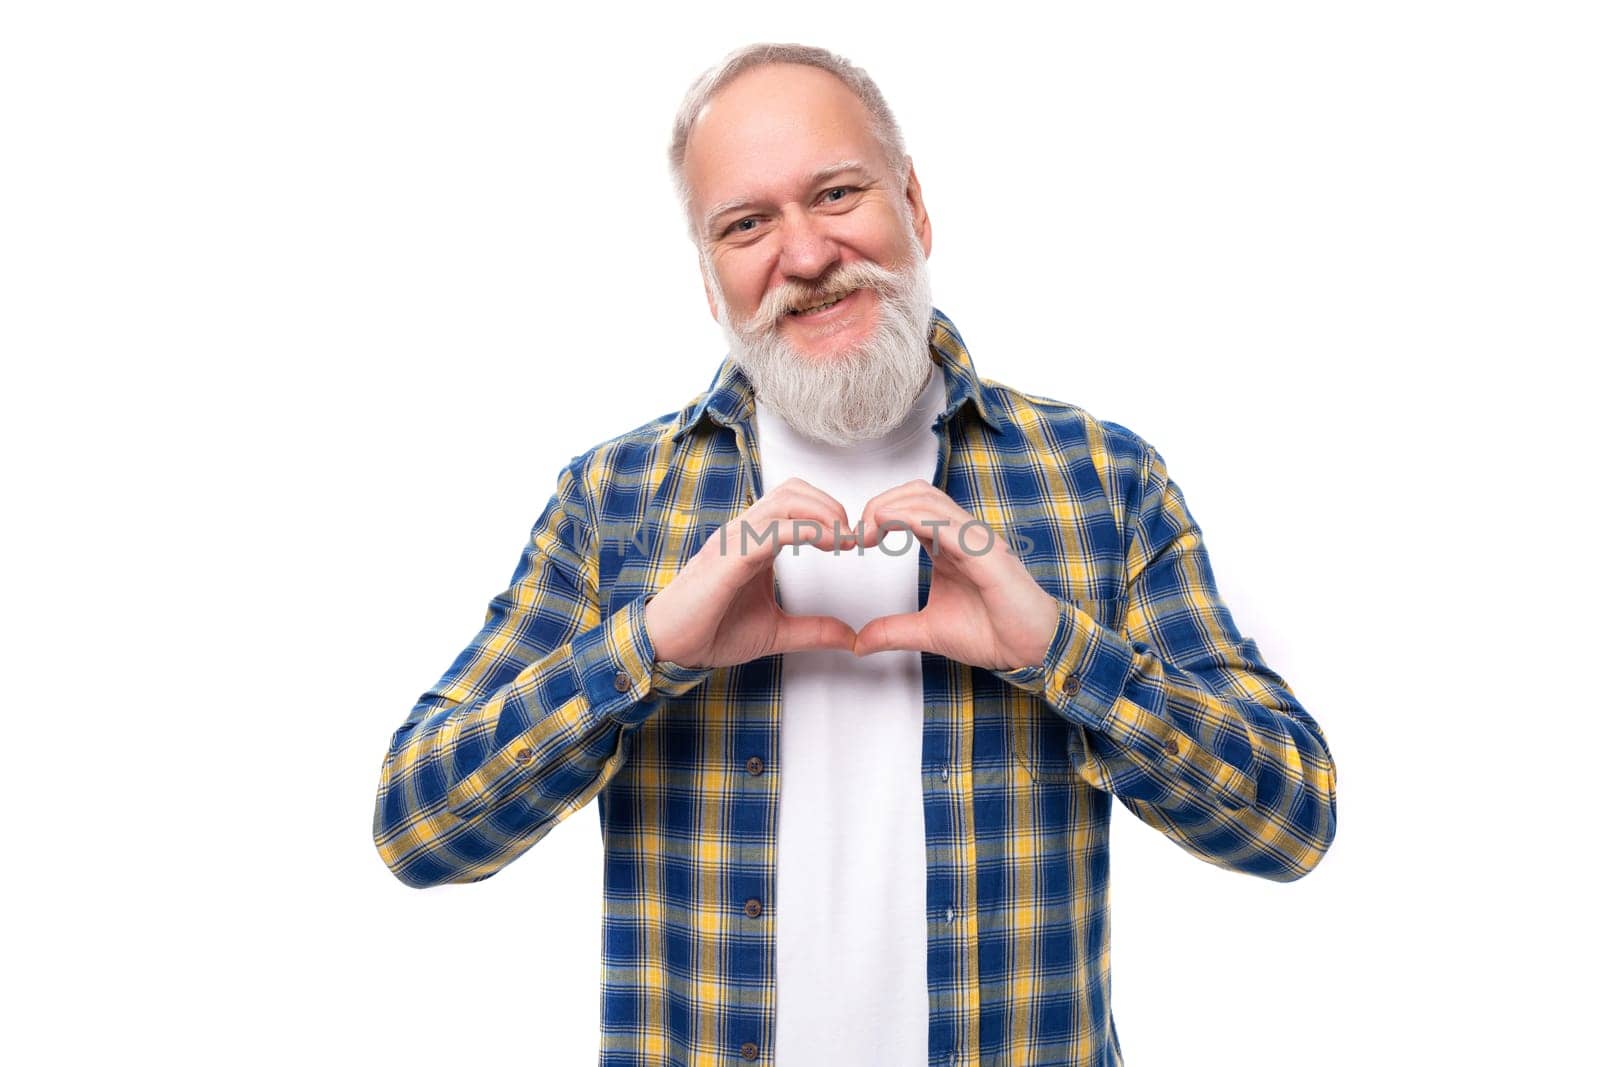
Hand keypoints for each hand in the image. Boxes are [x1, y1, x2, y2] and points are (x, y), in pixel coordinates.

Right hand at [644, 477, 859, 667]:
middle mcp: (743, 532)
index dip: (829, 512)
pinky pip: (772, 530)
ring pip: (786, 500)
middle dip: (831, 506)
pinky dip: (807, 531)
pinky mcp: (729, 557)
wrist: (669, 648)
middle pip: (794, 490)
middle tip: (854, 535)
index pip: (794, 502)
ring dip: (824, 513)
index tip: (854, 540)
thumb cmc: (710, 631)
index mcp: (753, 541)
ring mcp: (734, 540)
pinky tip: (829, 544)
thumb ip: (814, 631)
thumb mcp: (776, 632)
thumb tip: (850, 637)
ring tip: (844, 538)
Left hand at [852, 479, 1059, 669]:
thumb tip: (859, 643)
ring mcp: (976, 541)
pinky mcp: (987, 554)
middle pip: (917, 493)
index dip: (879, 512)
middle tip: (859, 534)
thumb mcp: (928, 632)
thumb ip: (893, 631)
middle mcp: (963, 535)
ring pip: (930, 500)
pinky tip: (890, 526)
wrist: (1031, 651)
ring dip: (891, 507)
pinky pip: (948, 525)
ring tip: (869, 531)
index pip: (911, 505)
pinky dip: (914, 518)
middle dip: (880, 503)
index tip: (858, 541)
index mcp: (949, 544)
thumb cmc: (992, 633)